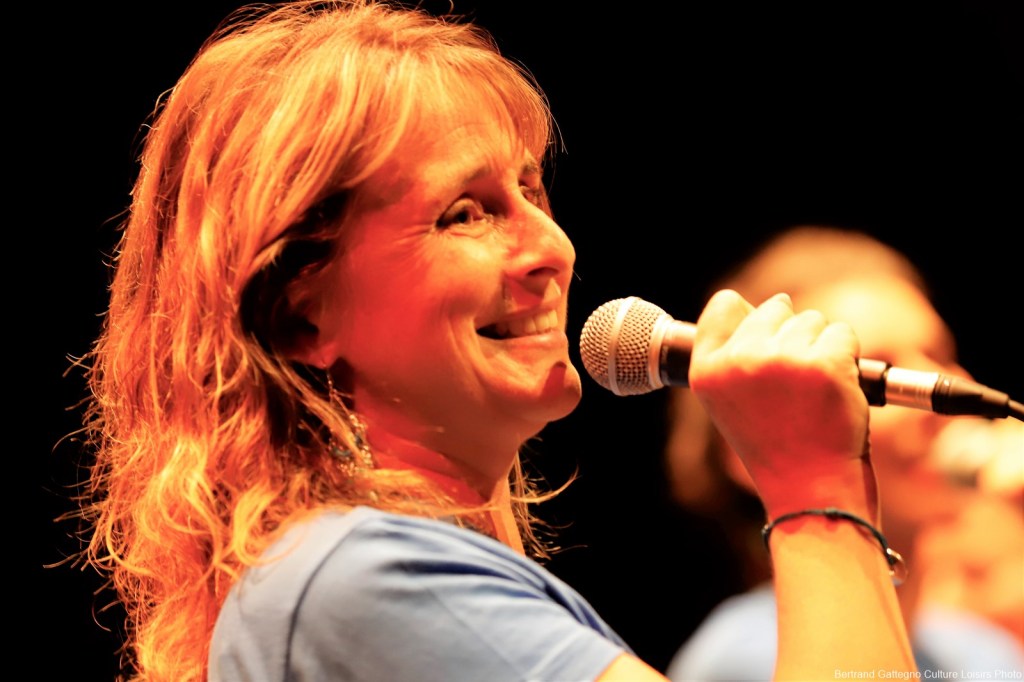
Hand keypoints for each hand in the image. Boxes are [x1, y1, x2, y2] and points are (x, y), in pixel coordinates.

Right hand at [688, 290, 874, 518]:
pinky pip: (843, 334)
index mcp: (707, 371)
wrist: (811, 490)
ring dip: (822, 348)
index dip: (750, 320)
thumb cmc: (777, 446)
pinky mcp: (824, 365)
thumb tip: (752, 301)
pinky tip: (836, 391)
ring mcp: (781, 360)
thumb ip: (731, 353)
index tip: (763, 350)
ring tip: (814, 393)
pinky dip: (848, 358)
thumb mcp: (730, 402)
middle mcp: (739, 361)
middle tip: (795, 386)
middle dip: (793, 337)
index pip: (724, 307)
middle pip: (775, 309)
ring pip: (812, 320)